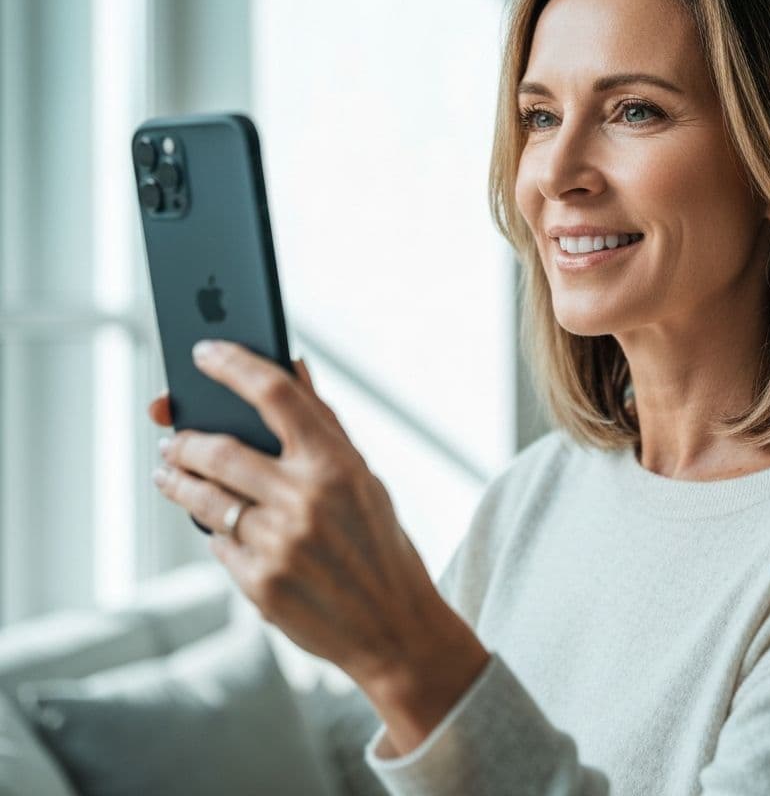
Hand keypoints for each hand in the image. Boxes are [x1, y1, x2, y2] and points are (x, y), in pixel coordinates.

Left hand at [147, 340, 479, 706]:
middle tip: (170, 436)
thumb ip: (323, 423)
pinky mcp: (259, 585)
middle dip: (184, 439)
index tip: (204, 352)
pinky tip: (215, 526)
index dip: (234, 365)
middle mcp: (305, 499)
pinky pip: (218, 544)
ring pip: (205, 499)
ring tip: (166, 472)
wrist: (394, 626)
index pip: (276, 393)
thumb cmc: (379, 542)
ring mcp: (279, 544)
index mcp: (337, 463)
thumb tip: (294, 366)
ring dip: (177, 480)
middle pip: (220, 450)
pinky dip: (213, 531)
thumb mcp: (363, 477)